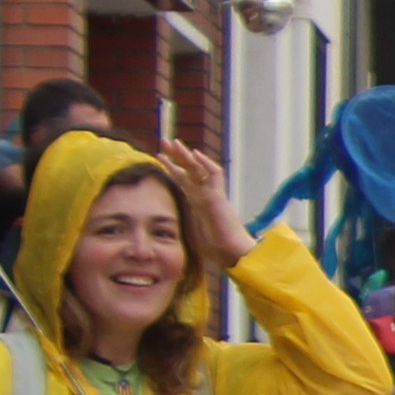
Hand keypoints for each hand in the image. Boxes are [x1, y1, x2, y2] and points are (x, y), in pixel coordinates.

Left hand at [152, 139, 244, 267]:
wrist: (234, 253)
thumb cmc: (218, 249)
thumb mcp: (195, 236)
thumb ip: (186, 232)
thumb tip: (170, 241)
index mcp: (201, 202)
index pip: (186, 180)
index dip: (173, 168)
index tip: (160, 157)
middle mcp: (208, 195)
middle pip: (191, 170)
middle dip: (177, 155)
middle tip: (163, 141)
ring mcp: (214, 195)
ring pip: (200, 170)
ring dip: (186, 156)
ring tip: (173, 143)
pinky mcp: (218, 199)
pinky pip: (214, 176)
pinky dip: (206, 164)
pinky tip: (196, 155)